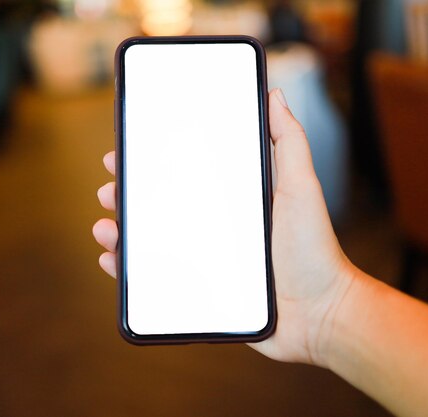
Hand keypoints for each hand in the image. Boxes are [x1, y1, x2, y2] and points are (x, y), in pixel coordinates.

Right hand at [93, 89, 355, 366]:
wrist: (320, 312)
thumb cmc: (314, 249)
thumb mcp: (301, 186)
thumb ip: (289, 141)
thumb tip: (274, 95)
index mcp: (230, 199)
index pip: (183, 173)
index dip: (153, 161)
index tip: (129, 149)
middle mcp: (213, 226)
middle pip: (159, 205)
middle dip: (127, 194)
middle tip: (110, 189)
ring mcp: (203, 259)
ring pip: (150, 240)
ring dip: (120, 230)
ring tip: (107, 226)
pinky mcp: (199, 290)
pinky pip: (154, 279)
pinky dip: (129, 271)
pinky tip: (113, 260)